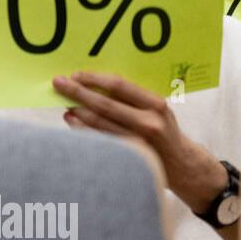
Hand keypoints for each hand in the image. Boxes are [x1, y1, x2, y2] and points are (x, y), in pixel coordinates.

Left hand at [52, 71, 227, 215]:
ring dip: (77, 111)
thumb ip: (131, 98)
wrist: (181, 165)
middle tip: (58, 83)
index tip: (76, 74)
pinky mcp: (129, 157)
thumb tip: (92, 84)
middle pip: (104, 104)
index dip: (94, 78)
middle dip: (78, 92)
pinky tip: (72, 121)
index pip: (119, 85)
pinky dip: (82, 129)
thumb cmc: (162, 130)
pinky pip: (99, 139)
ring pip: (99, 123)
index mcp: (155, 104)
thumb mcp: (155, 109)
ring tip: (64, 103)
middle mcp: (148, 122)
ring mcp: (138, 142)